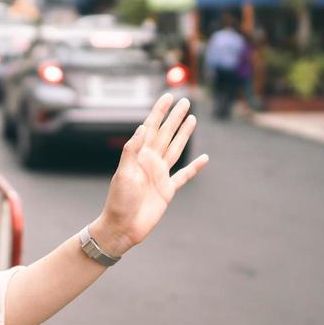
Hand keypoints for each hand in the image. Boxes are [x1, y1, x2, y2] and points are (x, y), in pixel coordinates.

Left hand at [92, 94, 208, 256]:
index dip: (159, 111)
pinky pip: (184, 176)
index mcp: (139, 155)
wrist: (122, 228)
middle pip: (166, 134)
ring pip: (176, 149)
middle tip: (186, 101)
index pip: (151, 127)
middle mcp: (151, 162)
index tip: (167, 96)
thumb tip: (142, 127)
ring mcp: (160, 175)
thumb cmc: (118, 202)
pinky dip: (195, 168)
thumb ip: (132, 151)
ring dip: (184, 134)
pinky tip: (204, 159)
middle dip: (175, 117)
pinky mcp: (167, 191)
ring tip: (192, 119)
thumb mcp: (123, 174)